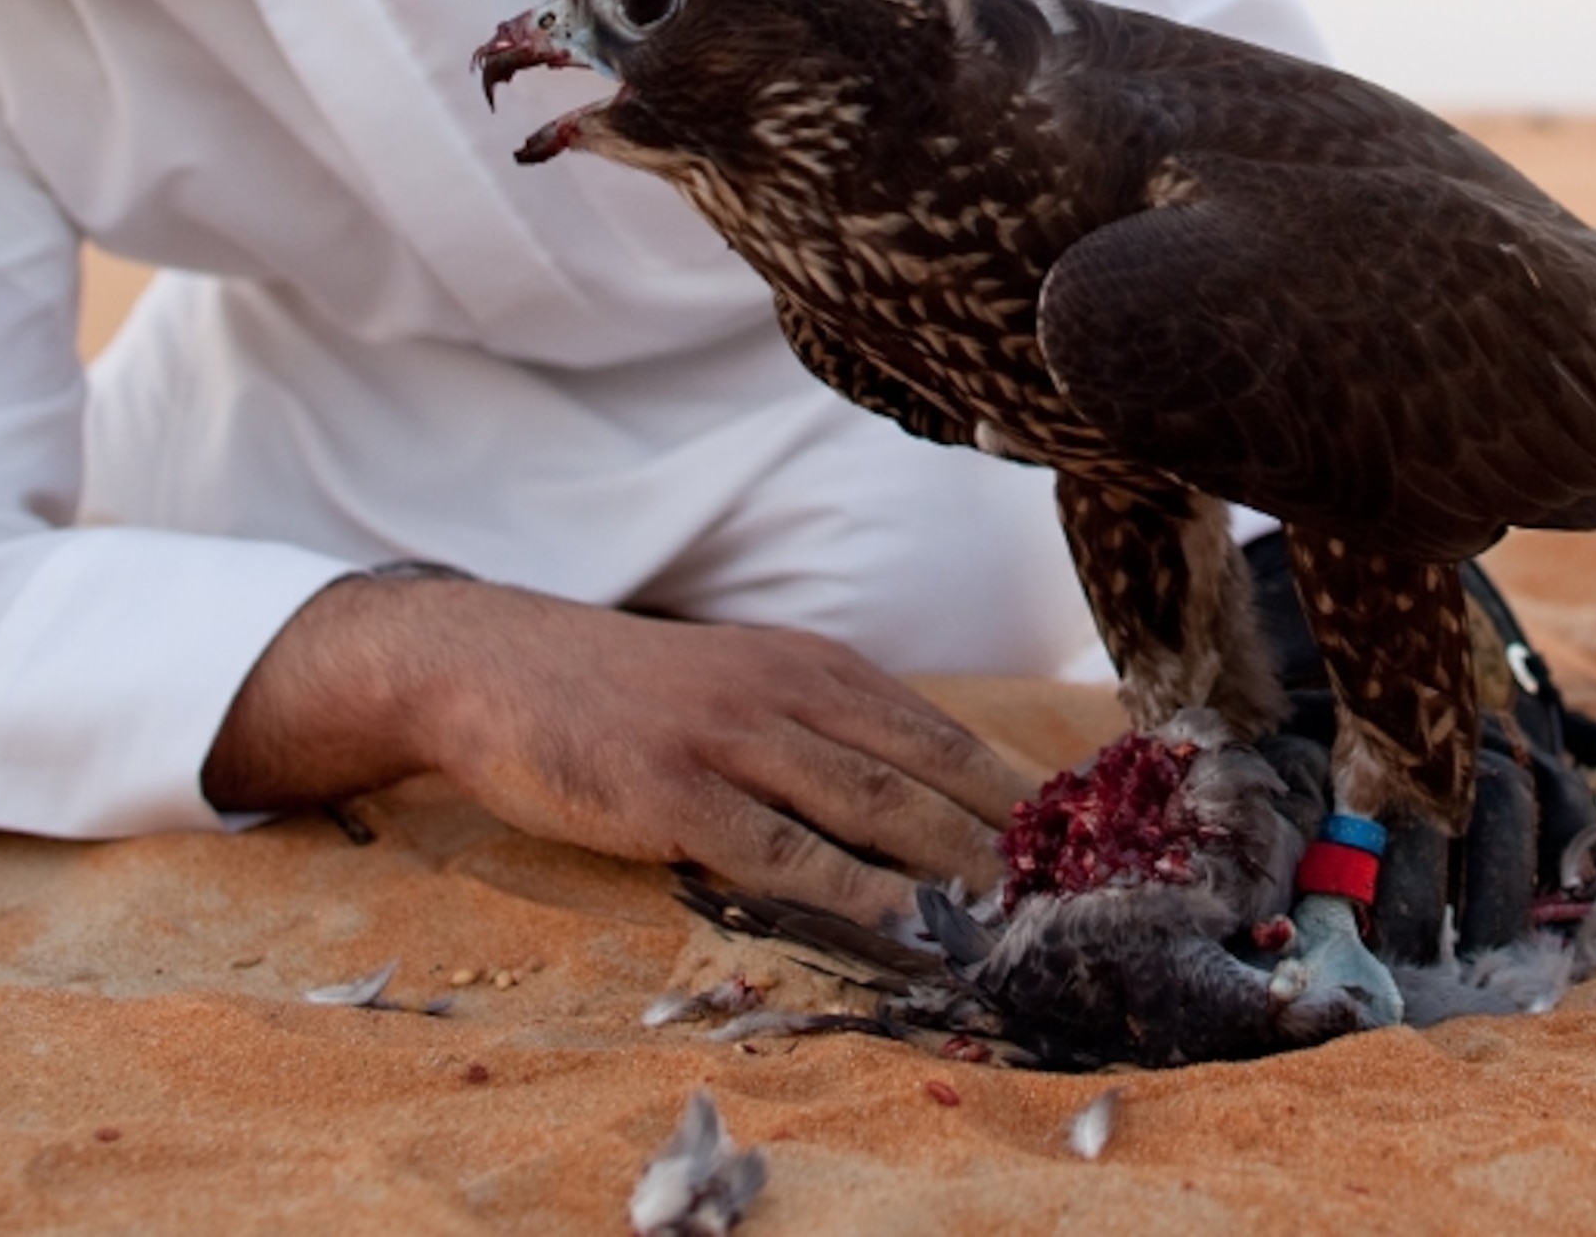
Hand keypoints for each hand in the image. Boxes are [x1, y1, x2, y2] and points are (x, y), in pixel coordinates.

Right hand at [202, 574, 1032, 924]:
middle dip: (1020, 838)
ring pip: (878, 808)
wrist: (494, 664)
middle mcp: (791, 690)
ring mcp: (735, 739)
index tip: (1100, 845)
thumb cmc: (624, 694)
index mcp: (815, 665)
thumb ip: (821, 732)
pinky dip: (860, 895)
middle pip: (933, 770)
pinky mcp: (677, 793)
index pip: (945, 732)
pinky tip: (913, 931)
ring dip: (963, 868)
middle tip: (1097, 897)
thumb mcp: (740, 683)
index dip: (1025, 791)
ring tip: (1036, 922)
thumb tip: (919, 803)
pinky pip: (787, 853)